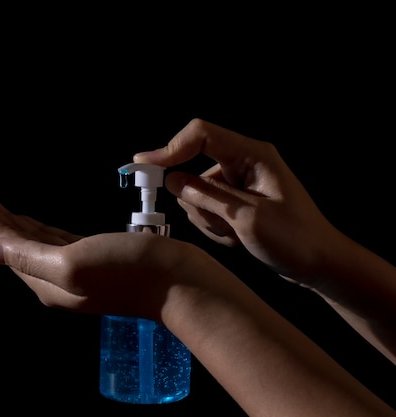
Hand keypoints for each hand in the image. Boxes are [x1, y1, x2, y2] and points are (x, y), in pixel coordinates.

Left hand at [0, 184, 224, 320]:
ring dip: (5, 218)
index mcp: (43, 279)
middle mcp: (54, 277)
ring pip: (28, 238)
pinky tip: (26, 221)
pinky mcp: (93, 257)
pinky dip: (33, 226)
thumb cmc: (130, 273)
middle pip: (9, 240)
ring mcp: (74, 268)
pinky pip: (51, 239)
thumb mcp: (72, 265)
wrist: (180, 283)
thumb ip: (27, 257)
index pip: (0, 242)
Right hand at [134, 118, 340, 285]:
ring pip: (195, 194)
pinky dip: (214, 227)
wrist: (319, 264)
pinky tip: (237, 238)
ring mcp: (237, 183)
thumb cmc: (295, 239)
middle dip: (198, 202)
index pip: (201, 135)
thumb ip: (206, 196)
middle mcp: (242, 163)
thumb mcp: (247, 218)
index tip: (144, 166)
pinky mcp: (234, 201)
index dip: (170, 148)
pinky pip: (205, 208)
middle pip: (193, 170)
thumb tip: (172, 180)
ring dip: (208, 219)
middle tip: (223, 224)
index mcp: (252, 155)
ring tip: (236, 234)